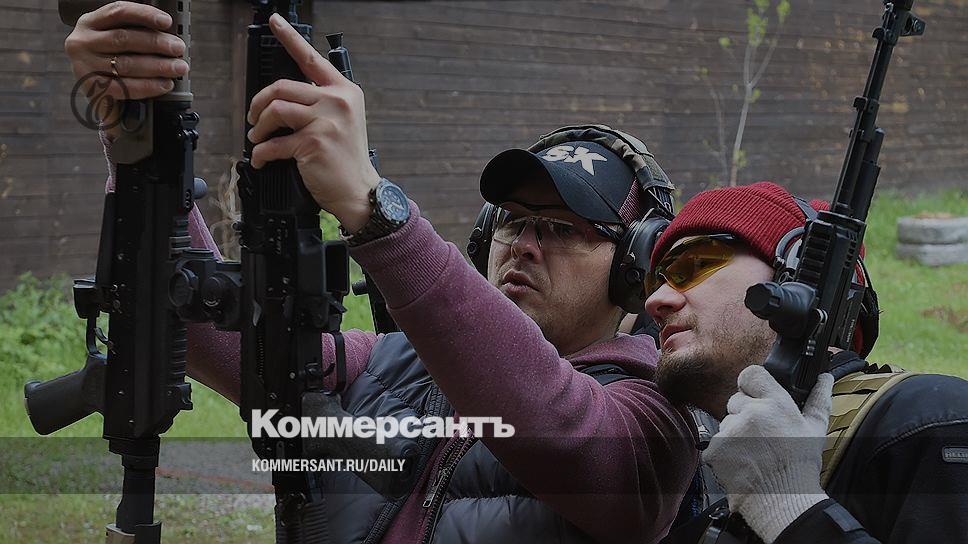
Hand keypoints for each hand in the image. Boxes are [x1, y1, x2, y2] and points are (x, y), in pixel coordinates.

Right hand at [64, 1, 187, 136]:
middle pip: (124, 38)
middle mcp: (83, 42)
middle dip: (157, 43)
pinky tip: (164, 84)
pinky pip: (125, 87)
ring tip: (177, 68)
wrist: (92, 91)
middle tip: (178, 48)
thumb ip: (135, 33)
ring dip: (158, 66)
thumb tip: (168, 36)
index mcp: (90, 23)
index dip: (144, 15)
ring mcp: (84, 66)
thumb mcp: (113, 39)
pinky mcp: (93, 89)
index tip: (167, 21)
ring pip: (126, 64)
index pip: (118, 12)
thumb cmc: (109, 59)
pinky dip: (148, 86)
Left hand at [246, 13, 379, 231]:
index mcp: (344, 91)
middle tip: (254, 118)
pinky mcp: (314, 142)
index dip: (289, 37)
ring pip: (275, 110)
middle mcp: (337, 101)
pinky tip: (262, 160)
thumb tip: (280, 98)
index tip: (274, 20)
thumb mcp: (342, 121)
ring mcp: (327, 121)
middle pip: (282, 86)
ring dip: (259, 127)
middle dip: (259, 103)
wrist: (359, 190)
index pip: (312, 58)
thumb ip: (321, 103)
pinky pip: (275, 142)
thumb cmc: (346, 159)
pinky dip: (262, 153)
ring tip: (257, 137)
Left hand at [702, 366, 833, 542]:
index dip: (753, 384)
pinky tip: (743, 460)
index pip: (750, 374)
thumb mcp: (815, 430)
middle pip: (737, 399)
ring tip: (755, 449)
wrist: (780, 500)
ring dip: (736, 431)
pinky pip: (717, 440)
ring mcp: (730, 430)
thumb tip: (824, 379)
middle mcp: (750, 413)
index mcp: (775, 404)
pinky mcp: (715, 448)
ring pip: (727, 420)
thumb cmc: (798, 467)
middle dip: (746, 411)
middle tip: (762, 432)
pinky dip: (726, 449)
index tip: (758, 394)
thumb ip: (818, 399)